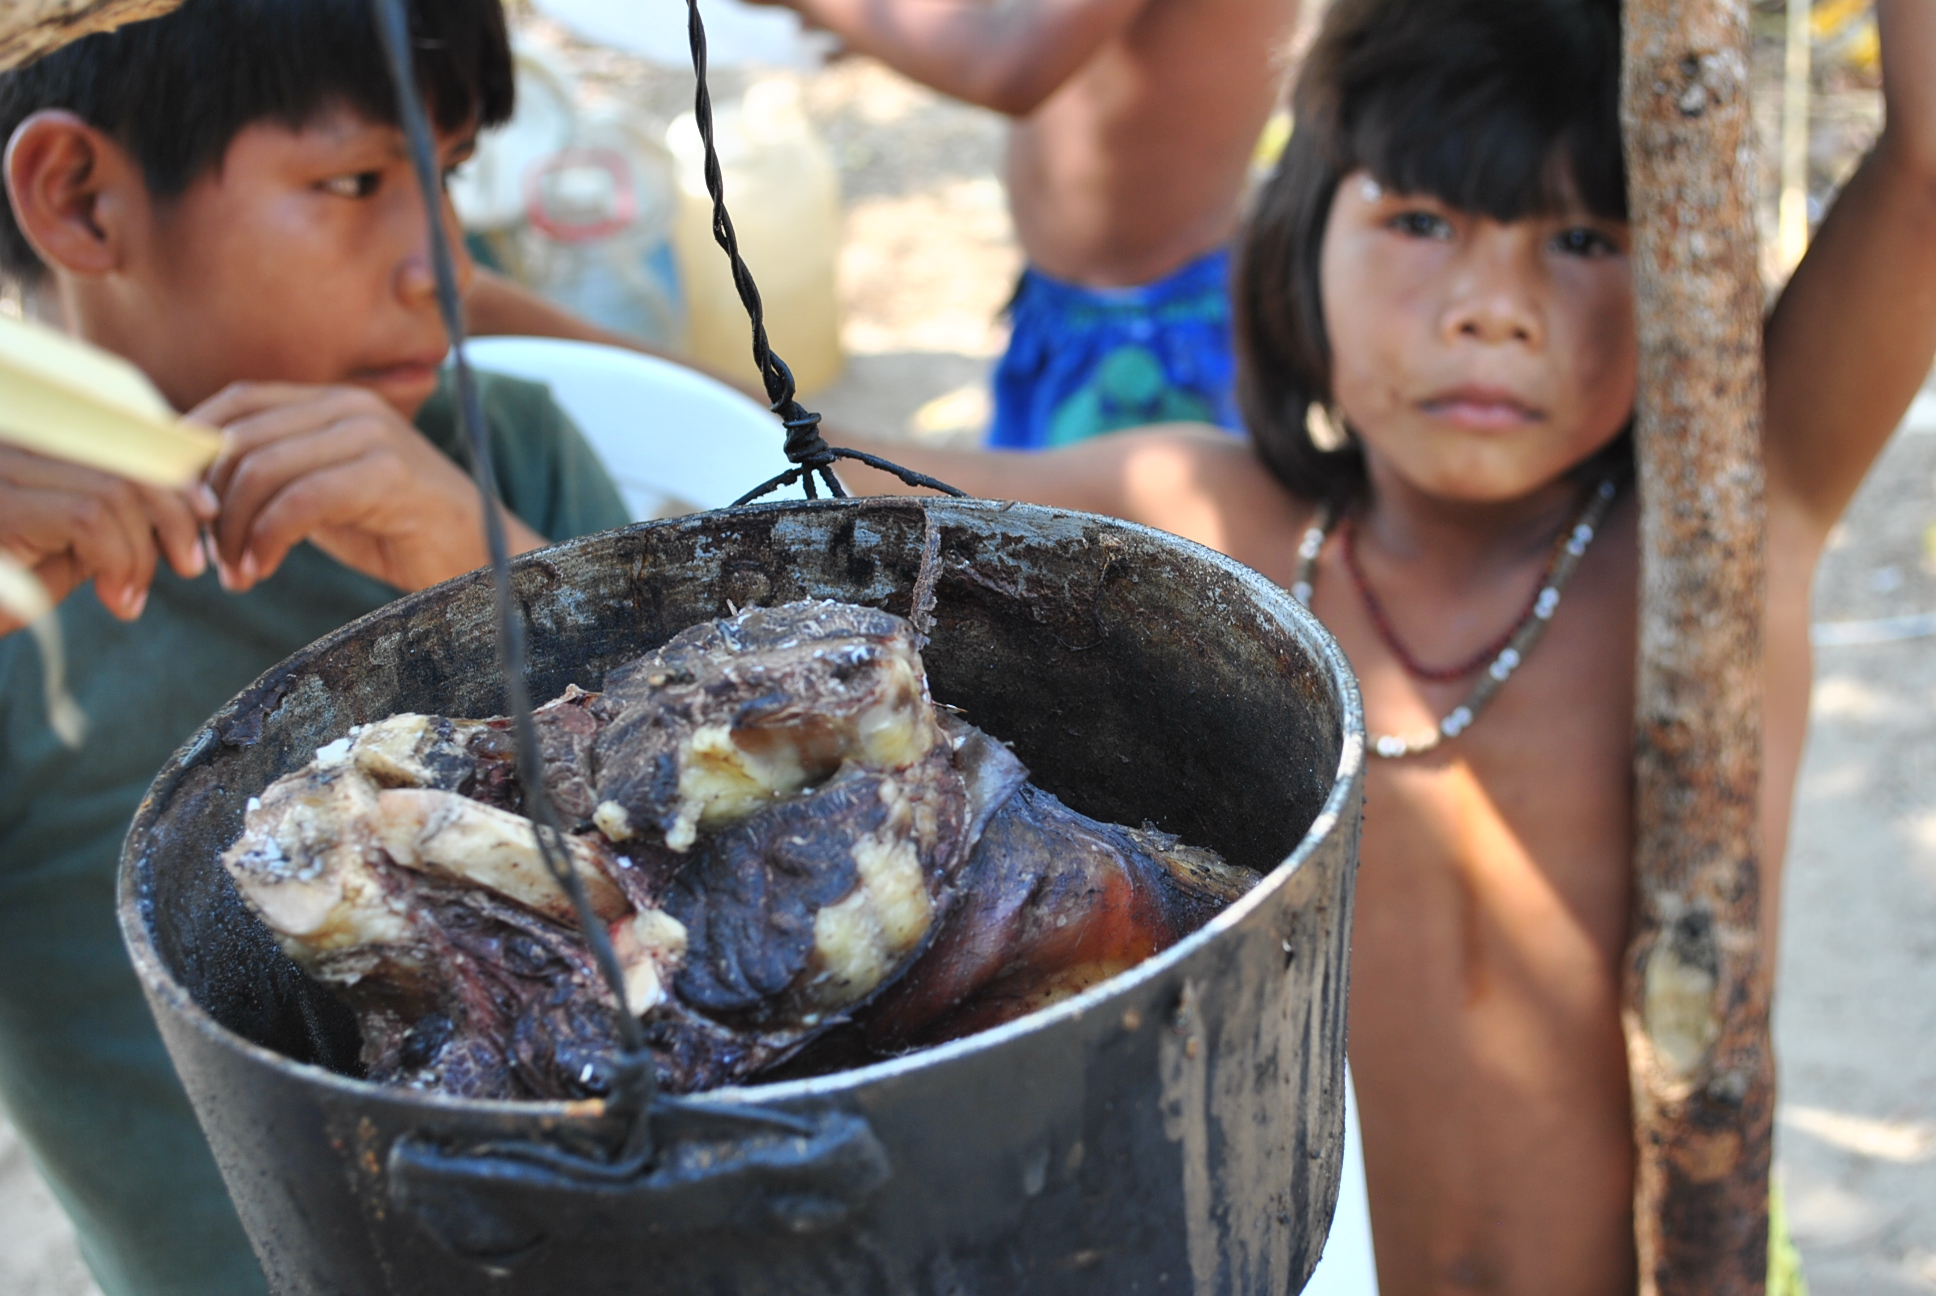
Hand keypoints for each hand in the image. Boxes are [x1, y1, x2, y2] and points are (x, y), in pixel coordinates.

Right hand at [0, 443, 214, 636]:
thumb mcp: (66, 544)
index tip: (204, 516)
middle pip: (127, 454)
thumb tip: (189, 506)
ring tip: (135, 593)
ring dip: (145, 550)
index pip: (122, 430)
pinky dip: (120, 562)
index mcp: (32, 435)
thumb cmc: (4, 585)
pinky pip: (90, 517)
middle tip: (189, 562)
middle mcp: (12, 436)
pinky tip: (117, 598)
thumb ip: (113, 515)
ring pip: (116, 488)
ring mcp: (0, 464)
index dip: (174, 472)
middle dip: (176, 511)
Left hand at [193, 383, 546, 594]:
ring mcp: (373, 437)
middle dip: (206, 503)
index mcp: (334, 401)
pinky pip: (300, 500)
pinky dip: (265, 540)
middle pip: (240, 439)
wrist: (483, 561)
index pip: (236, 401)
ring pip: (263, 470)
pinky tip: (260, 570)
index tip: (176, 506)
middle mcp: (351, 407)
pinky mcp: (390, 475)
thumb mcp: (324, 497)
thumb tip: (194, 489)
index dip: (190, 449)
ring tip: (235, 572)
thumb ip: (275, 479)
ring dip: (232, 530)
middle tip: (205, 557)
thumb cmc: (401, 534)